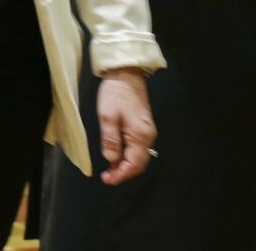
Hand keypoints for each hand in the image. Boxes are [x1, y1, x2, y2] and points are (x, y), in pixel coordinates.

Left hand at [97, 67, 156, 184]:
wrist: (126, 76)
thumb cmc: (115, 94)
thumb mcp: (107, 116)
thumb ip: (110, 139)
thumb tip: (111, 159)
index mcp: (140, 135)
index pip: (133, 164)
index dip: (121, 174)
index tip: (108, 180)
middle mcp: (148, 137)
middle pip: (139, 163)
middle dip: (124, 172)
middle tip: (107, 176)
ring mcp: (147, 132)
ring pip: (138, 156)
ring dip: (125, 165)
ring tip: (109, 169)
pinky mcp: (143, 128)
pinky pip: (137, 148)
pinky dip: (128, 155)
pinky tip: (116, 155)